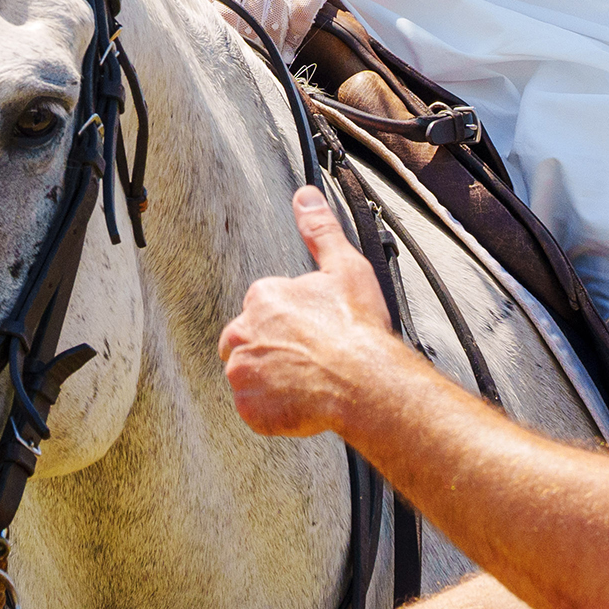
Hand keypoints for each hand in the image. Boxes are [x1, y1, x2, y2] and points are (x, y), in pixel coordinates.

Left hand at [205, 0, 349, 54]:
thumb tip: (188, 18)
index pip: (222, 9)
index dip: (222, 34)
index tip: (220, 53)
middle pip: (248, 22)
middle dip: (246, 47)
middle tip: (243, 64)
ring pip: (274, 28)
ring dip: (269, 50)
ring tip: (263, 63)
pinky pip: (301, 24)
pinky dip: (292, 43)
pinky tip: (286, 53)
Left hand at [218, 187, 402, 437]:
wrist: (365, 382)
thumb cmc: (357, 329)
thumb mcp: (344, 267)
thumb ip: (319, 230)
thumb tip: (305, 197)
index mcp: (262, 297)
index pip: (263, 307)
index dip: (290, 320)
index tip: (312, 330)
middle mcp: (242, 333)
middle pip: (246, 340)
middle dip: (271, 348)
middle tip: (308, 358)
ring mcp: (243, 373)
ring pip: (249, 375)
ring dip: (271, 379)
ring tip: (308, 381)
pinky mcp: (250, 409)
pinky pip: (254, 410)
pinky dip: (273, 411)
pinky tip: (302, 403)